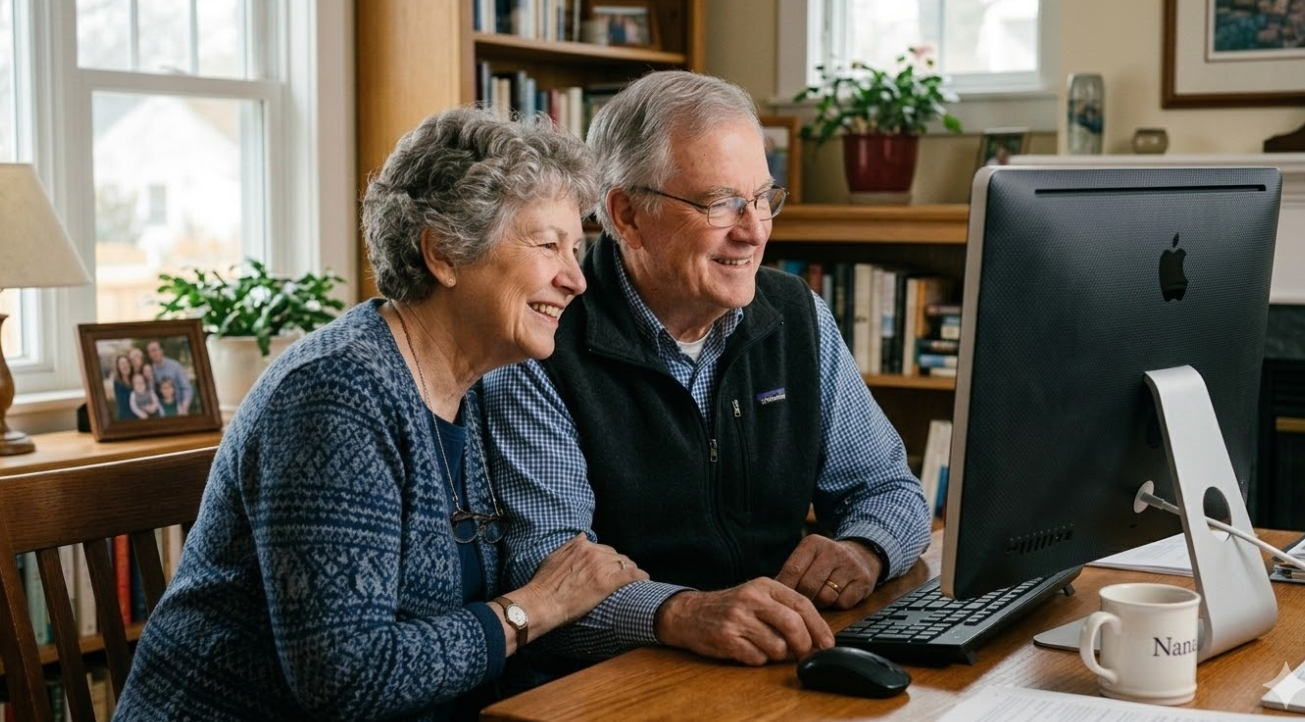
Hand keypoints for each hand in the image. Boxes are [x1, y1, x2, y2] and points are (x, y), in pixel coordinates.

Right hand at [516, 533, 646, 633]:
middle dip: (620, 565)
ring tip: (636, 579)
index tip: (610, 567)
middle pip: (615, 556)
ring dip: (631, 570)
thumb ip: (570, 545)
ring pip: (625, 563)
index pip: (603, 549)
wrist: (542, 602)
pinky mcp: (607, 582)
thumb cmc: (544, 583)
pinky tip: (645, 580)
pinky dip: (640, 576)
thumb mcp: (554, 557)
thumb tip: (583, 535)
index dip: (608, 559)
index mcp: (581, 546)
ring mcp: (601, 567)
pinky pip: (631, 575)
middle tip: (623, 575)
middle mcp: (593, 552)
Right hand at [653, 578, 832, 665]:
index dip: (819, 626)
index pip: (801, 604)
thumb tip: (817, 635)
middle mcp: (751, 599)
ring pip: (778, 647)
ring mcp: (738, 619)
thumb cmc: (730, 607)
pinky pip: (757, 659)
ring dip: (778, 654)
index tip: (827, 643)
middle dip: (804, 645)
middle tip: (804, 653)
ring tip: (766, 647)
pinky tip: (749, 650)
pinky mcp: (727, 639)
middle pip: (793, 625)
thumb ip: (784, 608)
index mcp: (764, 585)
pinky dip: (759, 660)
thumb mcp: (756, 595)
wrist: (688, 613)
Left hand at [775, 535, 881, 609]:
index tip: (780, 600)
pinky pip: (843, 603)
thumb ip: (791, 572)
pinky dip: (839, 604)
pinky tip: (839, 595)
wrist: (863, 554)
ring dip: (822, 603)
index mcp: (813, 543)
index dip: (785, 589)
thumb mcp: (808, 557)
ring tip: (823, 595)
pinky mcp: (863, 580)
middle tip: (804, 601)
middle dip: (804, 598)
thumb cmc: (826, 562)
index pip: (792, 570)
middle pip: (808, 587)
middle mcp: (832, 551)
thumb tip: (769, 594)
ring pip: (826, 597)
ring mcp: (849, 565)